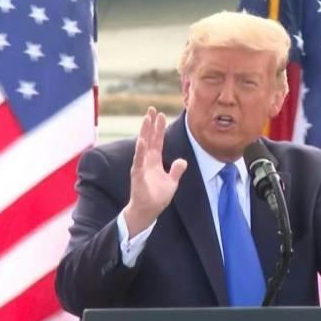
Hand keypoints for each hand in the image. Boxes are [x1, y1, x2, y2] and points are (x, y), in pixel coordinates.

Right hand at [123, 107, 186, 237]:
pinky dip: (140, 151)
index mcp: (154, 161)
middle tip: (151, 109)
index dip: (159, 128)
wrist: (149, 211)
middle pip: (149, 138)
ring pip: (142, 146)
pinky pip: (138, 161)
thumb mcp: (172, 182)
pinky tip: (142, 141)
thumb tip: (183, 160)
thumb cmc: (157, 197)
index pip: (157, 141)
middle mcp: (146, 161)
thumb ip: (177, 170)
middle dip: (150, 124)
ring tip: (146, 119)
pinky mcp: (137, 175)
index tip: (160, 114)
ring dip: (144, 132)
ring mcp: (141, 166)